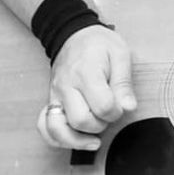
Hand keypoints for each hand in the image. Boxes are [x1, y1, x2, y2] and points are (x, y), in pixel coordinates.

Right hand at [36, 24, 135, 149]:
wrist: (73, 34)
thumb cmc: (99, 44)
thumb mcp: (120, 54)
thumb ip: (124, 83)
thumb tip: (129, 107)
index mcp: (87, 73)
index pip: (102, 106)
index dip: (117, 112)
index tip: (122, 106)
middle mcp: (67, 86)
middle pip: (80, 120)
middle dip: (100, 125)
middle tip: (109, 115)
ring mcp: (55, 95)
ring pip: (57, 129)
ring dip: (77, 139)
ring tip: (94, 139)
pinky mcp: (51, 101)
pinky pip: (44, 126)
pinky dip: (57, 138)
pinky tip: (73, 139)